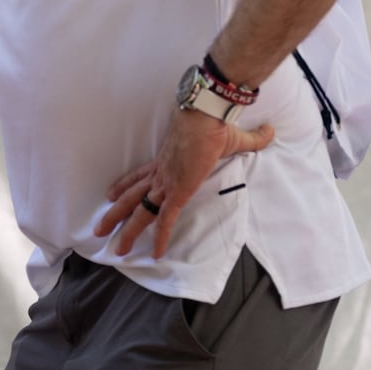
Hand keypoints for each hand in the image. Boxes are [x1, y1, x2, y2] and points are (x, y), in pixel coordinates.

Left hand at [94, 109, 273, 257]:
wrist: (206, 116)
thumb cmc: (215, 124)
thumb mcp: (234, 136)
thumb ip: (252, 138)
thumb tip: (271, 132)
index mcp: (166, 161)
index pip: (139, 176)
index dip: (125, 185)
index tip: (111, 194)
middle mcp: (161, 173)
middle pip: (132, 196)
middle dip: (115, 215)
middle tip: (99, 230)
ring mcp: (167, 183)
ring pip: (140, 211)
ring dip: (126, 230)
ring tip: (114, 248)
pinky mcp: (178, 191)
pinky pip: (166, 219)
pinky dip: (160, 237)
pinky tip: (154, 253)